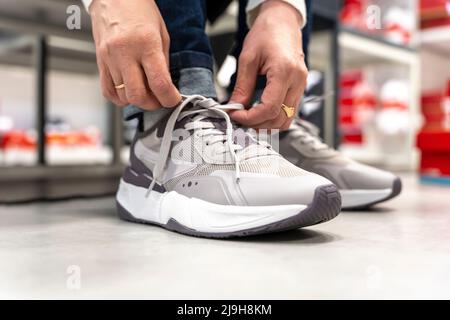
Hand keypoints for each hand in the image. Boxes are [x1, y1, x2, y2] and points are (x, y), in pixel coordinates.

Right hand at [90, 0, 180, 108]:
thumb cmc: (139, 10)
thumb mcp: (161, 33)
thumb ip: (163, 62)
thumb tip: (166, 86)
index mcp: (146, 43)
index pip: (159, 83)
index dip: (169, 98)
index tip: (173, 99)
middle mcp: (125, 52)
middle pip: (138, 95)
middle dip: (152, 104)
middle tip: (160, 100)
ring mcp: (109, 58)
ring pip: (123, 95)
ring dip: (137, 101)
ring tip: (146, 93)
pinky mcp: (99, 61)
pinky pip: (107, 90)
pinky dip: (120, 98)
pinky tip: (128, 92)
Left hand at [230, 0, 307, 129]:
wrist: (282, 22)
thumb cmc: (267, 33)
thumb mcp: (247, 58)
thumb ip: (242, 86)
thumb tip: (235, 107)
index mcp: (284, 71)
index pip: (269, 108)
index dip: (250, 118)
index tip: (235, 115)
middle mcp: (297, 81)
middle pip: (280, 119)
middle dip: (258, 124)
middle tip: (240, 119)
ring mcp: (301, 86)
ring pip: (287, 120)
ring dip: (267, 124)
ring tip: (249, 118)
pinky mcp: (300, 88)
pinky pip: (289, 112)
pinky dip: (274, 117)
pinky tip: (260, 113)